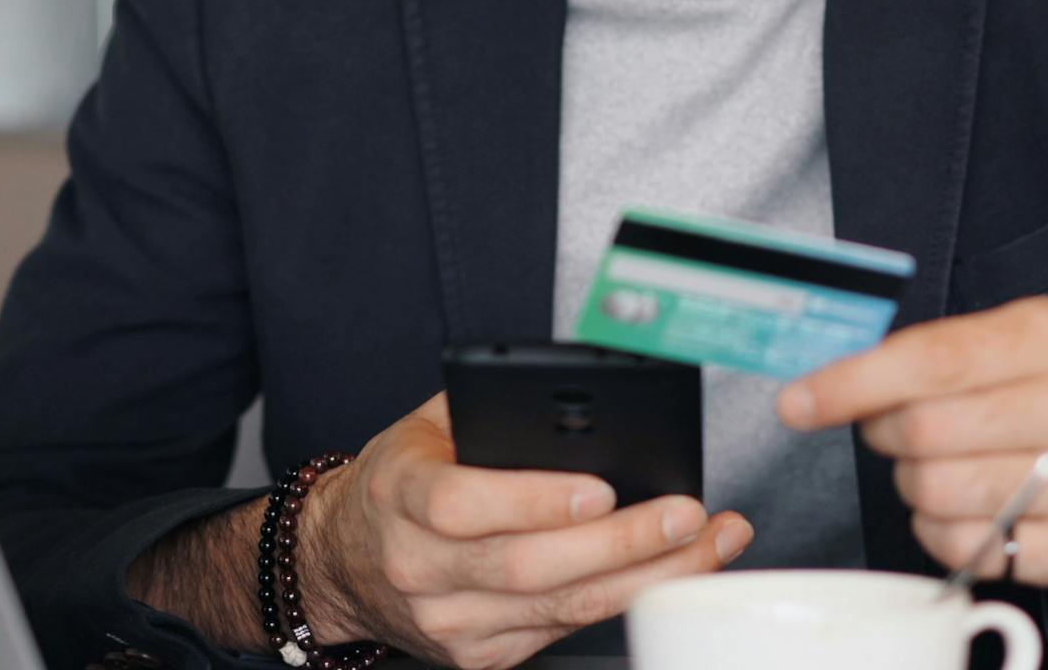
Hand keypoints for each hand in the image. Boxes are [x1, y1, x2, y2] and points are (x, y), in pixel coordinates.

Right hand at [299, 393, 753, 669]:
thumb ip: (488, 412)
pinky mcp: (479, 657)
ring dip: (644, 576)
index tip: (602, 487)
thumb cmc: (397, 482)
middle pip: (529, 566)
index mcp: (398, 496)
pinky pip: (561, 631)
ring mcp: (449, 623)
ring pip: (559, 608)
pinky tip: (666, 574)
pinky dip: (621, 602)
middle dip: (622, 543)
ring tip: (706, 543)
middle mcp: (417, 568)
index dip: (536, 500)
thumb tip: (580, 402)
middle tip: (688, 513)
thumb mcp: (423, 429)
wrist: (341, 561)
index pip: (464, 506)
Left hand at [778, 296, 1047, 595]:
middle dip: (886, 434)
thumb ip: (922, 353)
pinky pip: (964, 547)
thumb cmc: (1046, 400)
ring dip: (913, 484)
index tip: (798, 401)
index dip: (854, 383)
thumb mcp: (1002, 347)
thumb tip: (821, 381)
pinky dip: (940, 531)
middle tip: (895, 431)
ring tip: (939, 468)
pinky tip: (966, 509)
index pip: (933, 358)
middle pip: (928, 429)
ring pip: (939, 490)